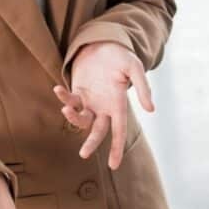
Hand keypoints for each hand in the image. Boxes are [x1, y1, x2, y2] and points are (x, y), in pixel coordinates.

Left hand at [55, 41, 153, 169]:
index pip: (119, 131)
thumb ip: (143, 87)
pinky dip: (63, 97)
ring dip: (73, 118)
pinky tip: (58, 89)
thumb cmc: (121, 55)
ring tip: (66, 110)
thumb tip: (151, 109)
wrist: (103, 43)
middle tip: (84, 154)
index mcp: (119, 104)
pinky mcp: (78, 93)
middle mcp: (105, 107)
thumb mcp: (134, 67)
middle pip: (98, 131)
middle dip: (91, 143)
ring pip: (81, 120)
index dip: (117, 148)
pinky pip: (69, 101)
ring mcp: (90, 101)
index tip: (114, 165)